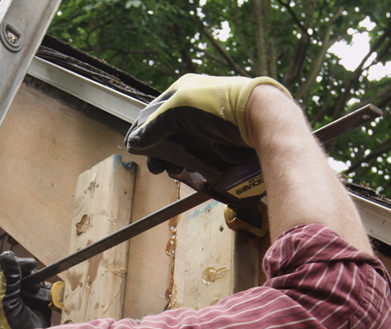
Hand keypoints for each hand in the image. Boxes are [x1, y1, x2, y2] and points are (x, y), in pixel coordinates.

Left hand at [0, 251, 53, 328]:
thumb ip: (9, 277)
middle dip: (28, 276)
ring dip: (37, 287)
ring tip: (37, 296)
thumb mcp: (6, 298)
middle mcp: (9, 295)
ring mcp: (24, 300)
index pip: (4, 271)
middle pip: (20, 275)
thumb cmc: (8, 325)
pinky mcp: (38, 306)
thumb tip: (7, 254)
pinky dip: (46, 294)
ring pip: (33, 282)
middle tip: (34, 274)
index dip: (15, 264)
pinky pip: (43, 292)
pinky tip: (45, 300)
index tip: (28, 263)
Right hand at [125, 74, 289, 176]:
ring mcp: (205, 129)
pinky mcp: (217, 147)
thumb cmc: (217, 106)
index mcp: (182, 93)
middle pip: (164, 134)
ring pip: (179, 149)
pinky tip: (186, 173)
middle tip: (156, 166)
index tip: (133, 147)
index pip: (152, 113)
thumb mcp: (178, 108)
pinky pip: (196, 160)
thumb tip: (133, 143)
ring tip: (172, 170)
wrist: (257, 118)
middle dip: (156, 151)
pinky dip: (188, 168)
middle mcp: (192, 110)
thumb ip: (154, 124)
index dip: (141, 130)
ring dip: (171, 161)